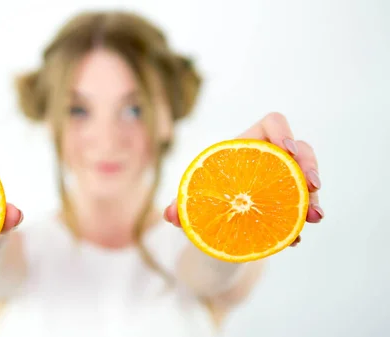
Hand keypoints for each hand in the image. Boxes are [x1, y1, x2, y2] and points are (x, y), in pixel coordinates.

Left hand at [164, 112, 322, 246]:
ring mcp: (284, 178)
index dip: (284, 132)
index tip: (287, 151)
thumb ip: (181, 203)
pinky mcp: (289, 201)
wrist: (215, 219)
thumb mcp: (193, 199)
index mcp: (247, 145)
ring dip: (314, 198)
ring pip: (309, 178)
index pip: (273, 123)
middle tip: (312, 187)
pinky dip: (301, 221)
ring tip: (314, 217)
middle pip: (301, 150)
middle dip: (310, 167)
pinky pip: (304, 206)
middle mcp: (270, 158)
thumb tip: (169, 214)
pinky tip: (295, 239)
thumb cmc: (205, 196)